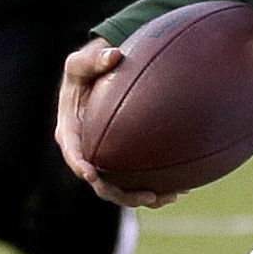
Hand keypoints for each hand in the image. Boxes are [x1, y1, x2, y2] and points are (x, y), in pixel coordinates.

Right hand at [53, 38, 179, 208]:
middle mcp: (86, 152)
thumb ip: (93, 60)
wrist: (99, 77)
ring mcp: (105, 160)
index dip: (80, 165)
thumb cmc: (88, 69)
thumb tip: (114, 55)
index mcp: (70, 131)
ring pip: (122, 188)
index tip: (91, 174)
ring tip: (172, 197)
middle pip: (100, 183)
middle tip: (148, 196)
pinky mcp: (122, 162)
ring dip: (145, 198)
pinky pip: (137, 180)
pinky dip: (157, 187)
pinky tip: (182, 188)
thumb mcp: (82, 62)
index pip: (73, 152)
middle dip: (123, 195)